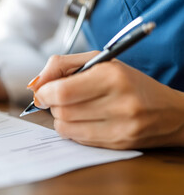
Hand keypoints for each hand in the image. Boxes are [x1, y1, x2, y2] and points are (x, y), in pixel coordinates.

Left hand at [27, 51, 183, 148]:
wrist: (170, 112)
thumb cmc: (128, 82)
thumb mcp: (98, 61)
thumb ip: (61, 65)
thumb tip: (35, 84)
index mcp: (111, 76)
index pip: (62, 92)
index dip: (44, 94)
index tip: (42, 92)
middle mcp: (118, 103)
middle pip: (62, 111)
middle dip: (53, 105)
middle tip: (60, 99)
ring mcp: (120, 127)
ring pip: (66, 128)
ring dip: (61, 118)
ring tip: (73, 108)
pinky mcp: (118, 144)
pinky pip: (78, 139)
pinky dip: (73, 129)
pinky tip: (85, 120)